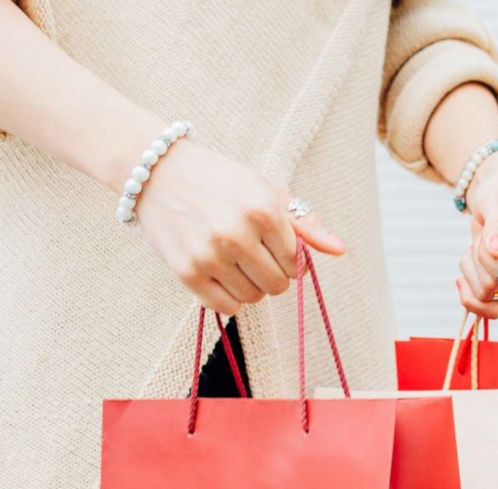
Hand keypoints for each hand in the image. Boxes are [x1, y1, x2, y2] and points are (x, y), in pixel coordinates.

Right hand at [135, 141, 345, 314]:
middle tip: (254, 256)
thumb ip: (304, 223)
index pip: (296, 262)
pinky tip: (221, 275)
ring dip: (250, 286)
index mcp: (263, 210)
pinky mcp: (186, 273)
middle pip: (277, 285)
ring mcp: (209, 255)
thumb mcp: (266, 191)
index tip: (275, 249)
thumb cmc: (220, 182)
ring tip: (235, 261)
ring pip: (253, 299)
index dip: (290, 261)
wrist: (157, 172)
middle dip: (272, 275)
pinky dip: (229, 299)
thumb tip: (340, 250)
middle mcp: (236, 234)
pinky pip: (226, 308)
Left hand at [454, 153, 497, 318]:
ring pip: (487, 300)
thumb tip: (497, 251)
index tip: (484, 240)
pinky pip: (484, 305)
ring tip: (477, 247)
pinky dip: (468, 286)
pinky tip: (468, 265)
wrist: (496, 202)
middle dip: (477, 264)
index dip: (490, 263)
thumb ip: (497, 224)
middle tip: (481, 238)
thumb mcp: (496, 201)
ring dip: (471, 273)